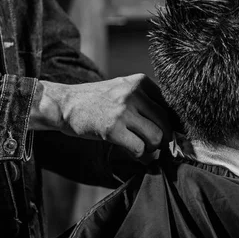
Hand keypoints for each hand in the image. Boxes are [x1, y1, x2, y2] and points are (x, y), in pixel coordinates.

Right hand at [31, 74, 170, 163]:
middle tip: (154, 143)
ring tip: (140, 145)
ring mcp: (123, 111)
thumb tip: (174, 126)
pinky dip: (138, 155)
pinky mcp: (112, 129)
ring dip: (151, 148)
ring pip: (156, 138)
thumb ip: (147, 101)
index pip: (171, 106)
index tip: (166, 131)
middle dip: (163, 138)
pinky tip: (129, 149)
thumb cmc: (98, 101)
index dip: (171, 123)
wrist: (64, 104)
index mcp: (141, 82)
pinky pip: (139, 149)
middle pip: (166, 124)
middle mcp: (134, 93)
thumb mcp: (124, 89)